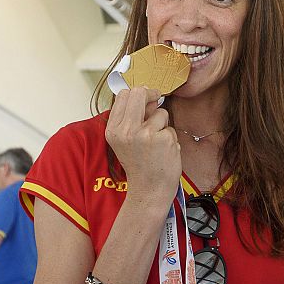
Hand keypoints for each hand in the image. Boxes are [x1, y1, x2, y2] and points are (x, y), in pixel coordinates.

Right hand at [105, 87, 180, 205]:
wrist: (149, 190)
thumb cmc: (139, 164)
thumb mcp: (125, 141)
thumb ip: (132, 118)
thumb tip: (148, 95)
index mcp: (113, 130)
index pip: (123, 95)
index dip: (138, 93)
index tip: (147, 98)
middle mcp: (126, 130)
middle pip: (140, 93)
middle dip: (152, 95)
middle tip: (157, 102)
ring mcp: (145, 134)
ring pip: (160, 112)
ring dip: (162, 124)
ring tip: (157, 142)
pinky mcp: (163, 139)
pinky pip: (170, 128)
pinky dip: (170, 138)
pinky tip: (164, 151)